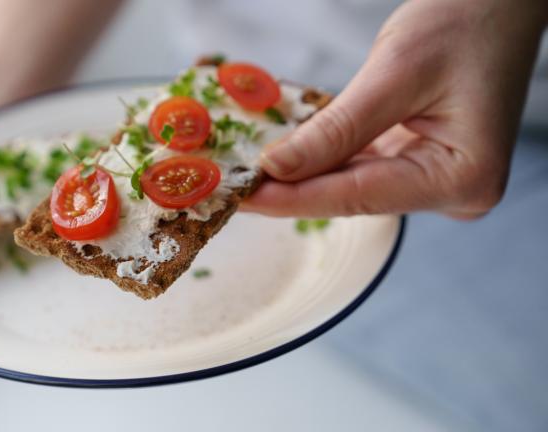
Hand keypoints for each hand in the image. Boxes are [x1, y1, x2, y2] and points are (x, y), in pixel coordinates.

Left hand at [243, 0, 546, 218]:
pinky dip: (324, 160)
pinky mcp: (422, 163)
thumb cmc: (464, 22)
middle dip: (292, 189)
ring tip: (248, 175)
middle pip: (354, 196)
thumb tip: (276, 168)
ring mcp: (438, 179)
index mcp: (461, 177)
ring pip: (353, 184)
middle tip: (231, 187)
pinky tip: (284, 159)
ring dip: (303, 176)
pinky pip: (362, 168)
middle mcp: (454, 191)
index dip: (292, 198)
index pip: (358, 196)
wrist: (498, 1)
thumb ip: (335, 130)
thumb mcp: (393, 74)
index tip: (239, 198)